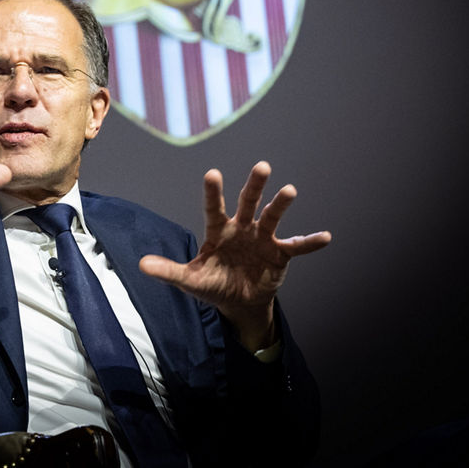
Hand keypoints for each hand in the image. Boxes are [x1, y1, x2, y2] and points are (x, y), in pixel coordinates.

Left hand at [138, 161, 330, 349]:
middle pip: (248, 202)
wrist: (238, 302)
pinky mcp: (280, 253)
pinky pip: (297, 246)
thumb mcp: (189, 279)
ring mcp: (262, 238)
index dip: (213, 192)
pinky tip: (325, 237)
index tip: (212, 173)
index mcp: (218, 230)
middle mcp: (241, 228)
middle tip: (262, 166)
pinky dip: (310, 242)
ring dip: (281, 204)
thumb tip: (142, 265)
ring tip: (290, 189)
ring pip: (272, 216)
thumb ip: (168, 271)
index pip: (213, 208)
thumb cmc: (212, 284)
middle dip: (254, 185)